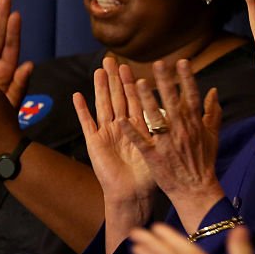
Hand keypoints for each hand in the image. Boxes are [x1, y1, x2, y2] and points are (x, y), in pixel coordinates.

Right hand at [73, 57, 156, 219]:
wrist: (133, 194)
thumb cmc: (149, 175)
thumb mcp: (159, 147)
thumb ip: (163, 128)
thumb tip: (177, 110)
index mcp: (137, 127)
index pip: (133, 99)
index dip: (130, 83)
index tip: (128, 65)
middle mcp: (121, 127)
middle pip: (116, 97)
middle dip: (114, 79)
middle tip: (110, 59)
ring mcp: (106, 133)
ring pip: (103, 105)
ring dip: (100, 89)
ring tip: (97, 71)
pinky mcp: (94, 143)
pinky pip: (87, 123)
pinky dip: (82, 110)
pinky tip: (77, 95)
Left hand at [121, 59, 224, 230]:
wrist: (196, 190)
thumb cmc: (204, 162)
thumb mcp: (212, 136)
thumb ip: (212, 112)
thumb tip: (214, 91)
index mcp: (195, 124)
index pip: (191, 97)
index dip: (187, 79)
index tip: (182, 62)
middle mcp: (181, 131)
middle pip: (172, 102)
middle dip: (165, 82)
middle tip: (158, 63)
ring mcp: (167, 143)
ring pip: (155, 118)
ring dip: (146, 100)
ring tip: (137, 83)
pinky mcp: (154, 156)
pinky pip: (141, 141)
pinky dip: (131, 131)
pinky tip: (121, 119)